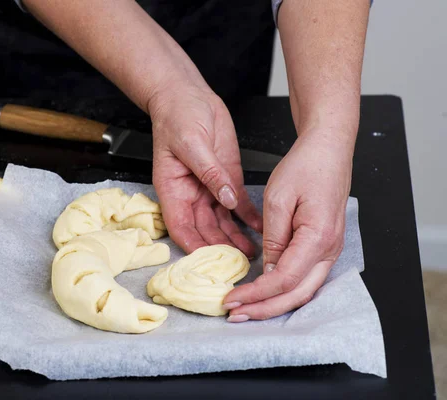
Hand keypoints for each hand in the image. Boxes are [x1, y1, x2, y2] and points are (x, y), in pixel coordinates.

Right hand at [149, 85, 262, 256]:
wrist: (189, 96)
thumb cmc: (177, 116)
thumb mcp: (192, 143)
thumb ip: (210, 173)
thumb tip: (227, 199)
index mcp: (172, 189)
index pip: (180, 226)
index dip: (193, 245)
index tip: (209, 260)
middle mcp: (190, 194)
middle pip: (203, 229)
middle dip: (219, 247)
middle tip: (238, 262)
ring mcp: (209, 188)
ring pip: (222, 221)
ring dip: (235, 237)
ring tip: (252, 252)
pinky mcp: (226, 178)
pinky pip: (237, 204)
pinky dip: (248, 217)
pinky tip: (259, 228)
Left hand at [224, 132, 353, 320]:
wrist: (329, 149)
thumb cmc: (306, 166)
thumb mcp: (278, 199)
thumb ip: (273, 238)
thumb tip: (268, 271)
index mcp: (318, 238)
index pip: (286, 280)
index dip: (257, 294)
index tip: (233, 299)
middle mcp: (330, 250)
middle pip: (298, 294)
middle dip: (264, 309)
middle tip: (236, 314)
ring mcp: (330, 250)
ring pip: (304, 291)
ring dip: (274, 303)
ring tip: (246, 309)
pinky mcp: (323, 247)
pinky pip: (306, 278)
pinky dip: (284, 291)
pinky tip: (264, 294)